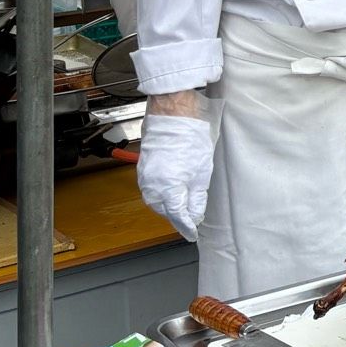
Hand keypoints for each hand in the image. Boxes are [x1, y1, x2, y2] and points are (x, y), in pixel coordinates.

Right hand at [137, 114, 214, 239]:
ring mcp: (145, 176)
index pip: (177, 216)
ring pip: (155, 199)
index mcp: (167, 188)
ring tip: (182, 206)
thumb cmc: (190, 138)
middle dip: (176, 216)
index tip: (192, 233)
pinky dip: (161, 193)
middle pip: (164, 209)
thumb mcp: (202, 173)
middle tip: (190, 219)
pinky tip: (170, 191)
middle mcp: (152, 185)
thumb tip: (195, 214)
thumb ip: (196, 198)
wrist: (174, 113)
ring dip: (167, 205)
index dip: (185, 226)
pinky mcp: (143, 167)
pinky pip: (150, 188)